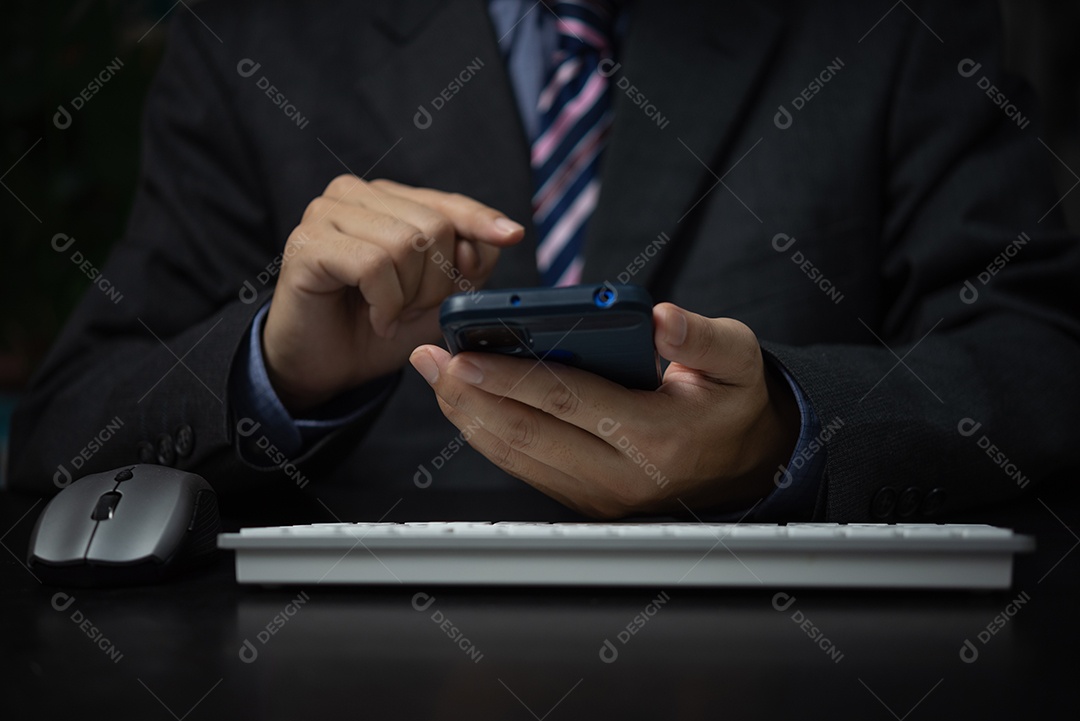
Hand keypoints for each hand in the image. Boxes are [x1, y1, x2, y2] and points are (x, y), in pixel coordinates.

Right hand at [263, 176, 523, 412]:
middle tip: (411, 310)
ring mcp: (326, 212)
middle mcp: (355, 194)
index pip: (447, 202)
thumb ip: (468, 265)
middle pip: (433, 226)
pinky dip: (385, 302)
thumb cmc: (377, 326)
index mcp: (389, 199)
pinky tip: (376, 319)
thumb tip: (495, 239)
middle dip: (435, 283)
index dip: (480, 220)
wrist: (323, 367)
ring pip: (405, 243)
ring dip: (409, 296)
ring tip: (391, 315)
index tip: (512, 235)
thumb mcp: (438, 298)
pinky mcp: (307, 242)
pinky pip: (373, 265)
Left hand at [408, 303, 800, 517]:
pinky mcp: (585, 498)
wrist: (744, 463)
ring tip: (437, 375)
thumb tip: (660, 317)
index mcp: (657, 435)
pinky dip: (488, 433)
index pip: (570, 402)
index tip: (466, 355)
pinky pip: (524, 466)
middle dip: (470, 396)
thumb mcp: (737, 360)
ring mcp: (599, 494)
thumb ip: (701, 337)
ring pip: (517, 456)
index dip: (512, 378)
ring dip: (469, 416)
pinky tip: (467, 402)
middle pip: (528, 434)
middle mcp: (622, 475)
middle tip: (432, 360)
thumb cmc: (732, 402)